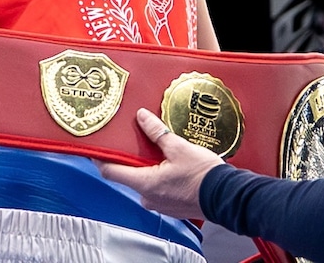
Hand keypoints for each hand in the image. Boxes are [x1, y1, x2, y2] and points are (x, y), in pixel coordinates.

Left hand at [96, 108, 226, 219]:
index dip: (101, 158)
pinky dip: (161, 176)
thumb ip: (157, 132)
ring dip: (149, 167)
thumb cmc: (204, 176)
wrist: (226, 195)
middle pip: (129, 175)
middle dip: (132, 158)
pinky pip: (159, 188)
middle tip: (137, 142)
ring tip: (161, 152)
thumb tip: (143, 118)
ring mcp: (160, 204)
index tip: (96, 149)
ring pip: (145, 181)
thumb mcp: (179, 147)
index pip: (110, 172)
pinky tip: (173, 166)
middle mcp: (148, 197)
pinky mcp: (171, 205)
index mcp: (145, 183)